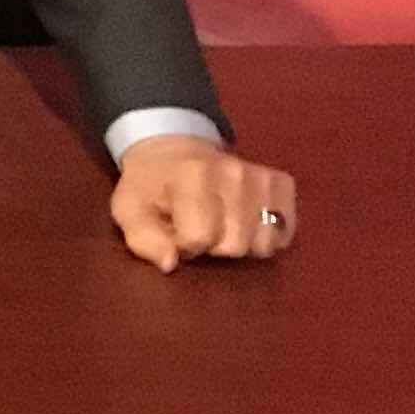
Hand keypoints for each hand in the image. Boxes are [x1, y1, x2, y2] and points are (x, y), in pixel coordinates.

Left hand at [108, 136, 299, 271]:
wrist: (174, 150)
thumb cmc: (149, 186)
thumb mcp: (129, 210)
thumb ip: (144, 239)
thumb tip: (171, 264)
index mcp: (191, 177)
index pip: (198, 238)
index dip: (184, 245)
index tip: (176, 232)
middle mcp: (232, 173)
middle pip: (234, 245)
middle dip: (212, 247)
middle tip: (199, 227)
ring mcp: (261, 177)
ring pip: (263, 243)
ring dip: (241, 243)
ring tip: (222, 225)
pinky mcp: (281, 183)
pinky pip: (285, 231)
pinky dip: (267, 235)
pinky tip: (245, 223)